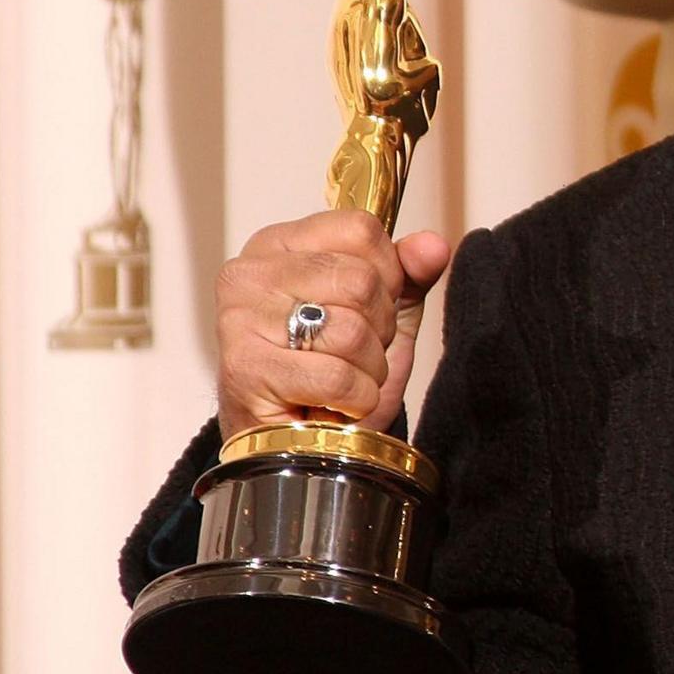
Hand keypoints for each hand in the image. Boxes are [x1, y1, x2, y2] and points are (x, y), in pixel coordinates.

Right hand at [213, 208, 452, 438]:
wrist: (294, 443)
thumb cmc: (331, 373)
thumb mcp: (381, 314)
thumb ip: (409, 273)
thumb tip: (433, 246)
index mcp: (279, 244)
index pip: (361, 229)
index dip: (388, 274)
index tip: (371, 307)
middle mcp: (250, 273)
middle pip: (360, 281)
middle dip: (379, 328)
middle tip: (354, 353)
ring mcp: (240, 320)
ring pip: (351, 330)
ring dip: (368, 368)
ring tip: (342, 380)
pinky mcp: (244, 370)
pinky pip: (337, 377)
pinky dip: (355, 399)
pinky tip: (333, 404)